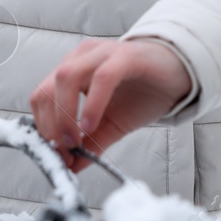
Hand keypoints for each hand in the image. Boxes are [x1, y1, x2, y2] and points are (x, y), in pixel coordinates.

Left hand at [29, 38, 191, 171]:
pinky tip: (91, 125)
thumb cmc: (144, 93)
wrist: (180, 73)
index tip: (56, 154)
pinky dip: (92, 104)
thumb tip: (72, 167)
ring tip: (74, 142)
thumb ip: (92, 142)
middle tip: (64, 152)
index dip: (43, 128)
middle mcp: (81, 57)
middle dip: (50, 125)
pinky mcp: (126, 56)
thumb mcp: (112, 124)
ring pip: (66, 78)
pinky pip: (102, 78)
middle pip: (46, 89)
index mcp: (72, 70)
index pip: (41, 97)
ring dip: (64, 115)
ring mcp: (102, 53)